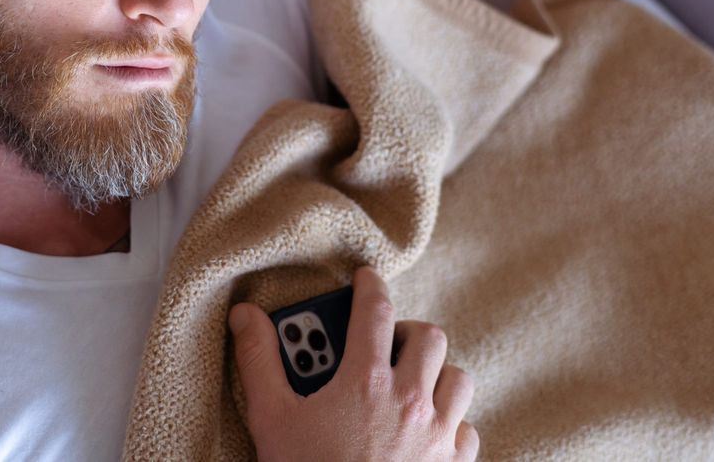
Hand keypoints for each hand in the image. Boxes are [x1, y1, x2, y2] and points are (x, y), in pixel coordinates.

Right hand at [228, 266, 478, 460]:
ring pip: (458, 378)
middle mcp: (411, 401)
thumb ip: (258, 361)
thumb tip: (246, 315)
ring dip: (435, 373)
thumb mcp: (271, 419)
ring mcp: (438, 435)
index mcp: (366, 381)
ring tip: (407, 382)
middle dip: (407, 331)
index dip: (369, 286)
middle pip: (428, 337)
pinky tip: (427, 429)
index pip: (374, 310)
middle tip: (383, 343)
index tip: (365, 279)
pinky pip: (468, 428)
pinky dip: (452, 421)